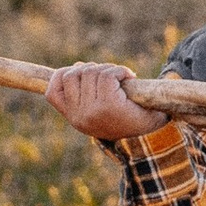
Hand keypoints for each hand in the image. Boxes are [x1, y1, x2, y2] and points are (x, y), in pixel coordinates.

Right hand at [46, 62, 164, 145]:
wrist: (153, 138)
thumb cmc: (127, 120)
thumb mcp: (100, 111)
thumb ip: (83, 94)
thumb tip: (75, 67)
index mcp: (75, 118)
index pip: (52, 93)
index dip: (61, 75)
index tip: (78, 71)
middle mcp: (79, 116)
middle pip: (73, 74)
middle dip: (91, 68)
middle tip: (109, 76)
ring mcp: (92, 111)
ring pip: (91, 72)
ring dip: (108, 68)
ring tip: (120, 78)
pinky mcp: (109, 104)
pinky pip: (108, 76)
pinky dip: (119, 71)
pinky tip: (129, 78)